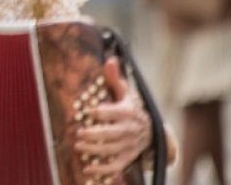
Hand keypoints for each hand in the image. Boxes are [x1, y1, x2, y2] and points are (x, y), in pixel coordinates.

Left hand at [75, 57, 151, 176]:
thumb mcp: (126, 92)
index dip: (103, 112)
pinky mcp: (127, 157)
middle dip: (96, 134)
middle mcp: (130, 130)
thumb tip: (110, 59)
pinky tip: (87, 168)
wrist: (152, 131)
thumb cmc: (132, 108)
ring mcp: (129, 145)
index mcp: (129, 112)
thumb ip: (115, 78)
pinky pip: (116, 166)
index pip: (117, 112)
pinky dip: (102, 170)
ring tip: (78, 146)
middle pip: (113, 134)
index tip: (89, 111)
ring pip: (112, 150)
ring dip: (95, 150)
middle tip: (79, 133)